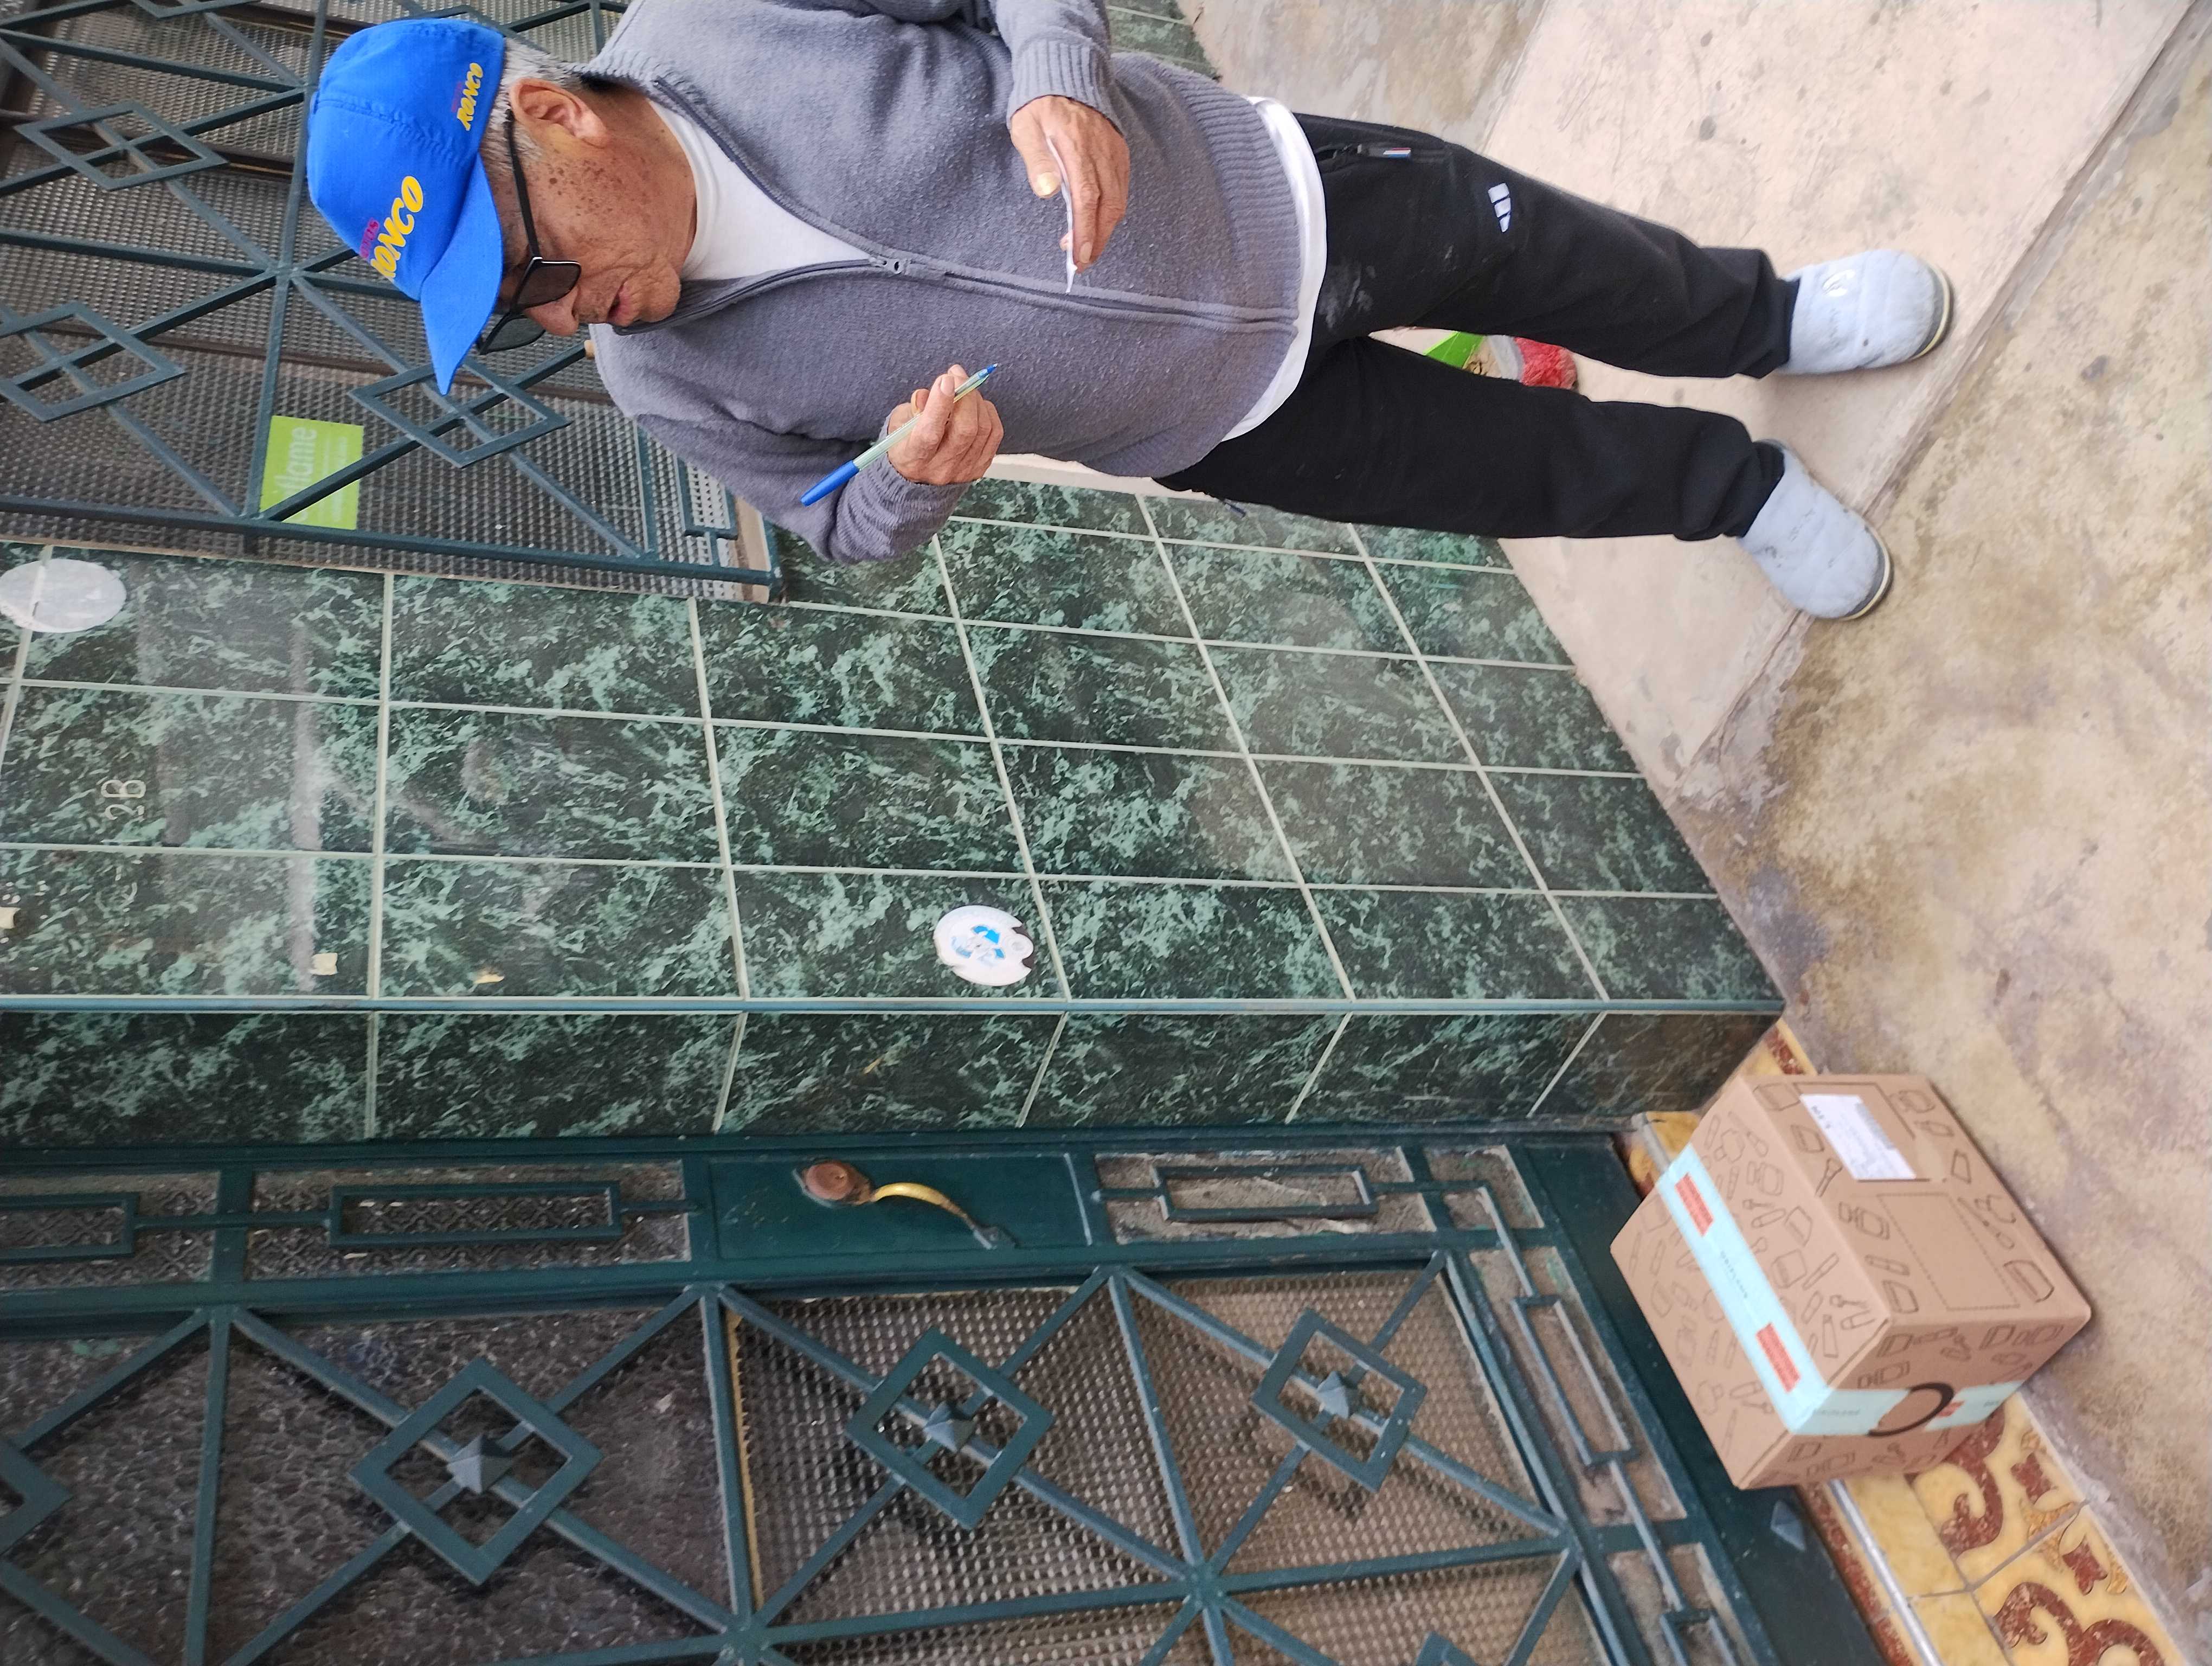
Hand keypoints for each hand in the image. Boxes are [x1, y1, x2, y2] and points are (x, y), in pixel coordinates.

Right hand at [887, 365, 1003, 486]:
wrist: (917, 476)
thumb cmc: (906, 443)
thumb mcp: (899, 424)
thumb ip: (913, 409)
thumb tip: (927, 395)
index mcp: (913, 458)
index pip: (930, 433)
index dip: (940, 404)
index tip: (945, 380)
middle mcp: (940, 468)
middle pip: (964, 430)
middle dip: (965, 395)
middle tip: (956, 375)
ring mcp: (963, 470)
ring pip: (982, 429)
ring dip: (976, 400)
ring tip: (964, 388)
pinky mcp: (979, 467)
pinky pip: (994, 434)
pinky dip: (988, 412)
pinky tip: (977, 405)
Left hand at [1008, 95, 1128, 270]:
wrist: (1068, 76)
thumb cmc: (1041, 106)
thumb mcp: (1026, 127)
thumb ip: (1036, 160)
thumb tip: (1048, 192)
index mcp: (1077, 148)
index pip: (1087, 199)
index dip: (1085, 231)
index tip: (1078, 256)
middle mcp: (1101, 153)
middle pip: (1108, 206)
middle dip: (1097, 239)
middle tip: (1082, 262)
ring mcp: (1114, 153)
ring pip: (1118, 200)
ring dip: (1105, 229)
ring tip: (1088, 249)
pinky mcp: (1119, 153)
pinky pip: (1121, 188)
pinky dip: (1112, 211)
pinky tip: (1098, 222)